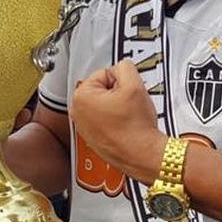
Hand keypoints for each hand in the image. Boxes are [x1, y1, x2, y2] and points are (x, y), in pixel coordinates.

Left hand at [69, 61, 166, 183]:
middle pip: (102, 89)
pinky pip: (105, 120)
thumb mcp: (134, 84)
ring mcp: (83, 128)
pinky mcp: (92, 138)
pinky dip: (115, 121)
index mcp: (81, 97)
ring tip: (128, 117)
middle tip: (129, 105)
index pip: (104, 73)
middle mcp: (77, 113)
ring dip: (117, 107)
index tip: (128, 93)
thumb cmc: (136, 127)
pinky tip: (125, 126)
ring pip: (104, 104)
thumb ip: (125, 66)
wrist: (143, 154)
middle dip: (118, 93)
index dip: (121, 81)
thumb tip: (121, 67)